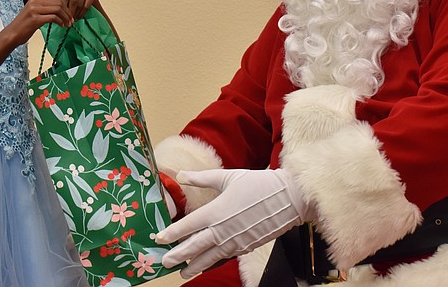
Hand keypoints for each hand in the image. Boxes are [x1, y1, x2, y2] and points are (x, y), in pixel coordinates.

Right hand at [7, 0, 72, 44]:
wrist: (12, 34)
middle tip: (71, 21)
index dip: (66, 8)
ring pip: (58, 9)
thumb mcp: (35, 12)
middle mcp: (35, 1)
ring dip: (65, 17)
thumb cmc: (25, 25)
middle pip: (59, 3)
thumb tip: (62, 9)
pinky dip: (60, 21)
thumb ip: (46, 8)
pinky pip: (53, 17)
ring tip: (68, 24)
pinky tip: (61, 26)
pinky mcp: (35, 19)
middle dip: (68, 12)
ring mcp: (34, 9)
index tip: (70, 16)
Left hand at [56, 0, 95, 19]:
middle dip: (71, 11)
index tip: (62, 16)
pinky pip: (87, 5)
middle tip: (68, 19)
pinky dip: (82, 12)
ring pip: (81, 3)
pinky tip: (79, 16)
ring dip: (76, 13)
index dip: (64, 7)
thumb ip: (59, 2)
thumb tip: (56, 12)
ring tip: (73, 19)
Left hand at [155, 168, 310, 278]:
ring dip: (195, 265)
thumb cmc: (258, 184)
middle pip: (194, 247)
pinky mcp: (246, 246)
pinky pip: (226, 256)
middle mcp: (222, 230)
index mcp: (215, 212)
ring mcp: (235, 241)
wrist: (288, 199)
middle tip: (164, 262)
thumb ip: (201, 178)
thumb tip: (180, 174)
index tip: (159, 239)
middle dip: (178, 256)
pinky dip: (214, 262)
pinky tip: (208, 264)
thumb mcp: (227, 177)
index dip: (171, 233)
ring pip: (210, 257)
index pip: (187, 226)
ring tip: (183, 272)